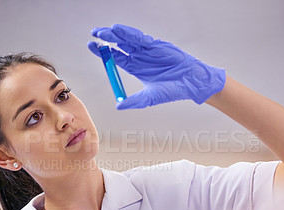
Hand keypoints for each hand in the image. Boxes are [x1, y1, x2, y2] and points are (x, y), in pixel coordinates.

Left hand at [88, 24, 225, 109]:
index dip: (104, 53)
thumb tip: (118, 106)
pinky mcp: (155, 44)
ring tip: (102, 32)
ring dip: (114, 35)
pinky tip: (117, 30)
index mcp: (136, 68)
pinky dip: (128, 33)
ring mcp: (147, 49)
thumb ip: (133, 101)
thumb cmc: (173, 90)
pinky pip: (139, 37)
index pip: (115, 58)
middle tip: (94, 35)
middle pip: (118, 46)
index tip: (92, 47)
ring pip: (127, 39)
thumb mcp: (149, 98)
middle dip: (106, 40)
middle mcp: (140, 57)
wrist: (191, 82)